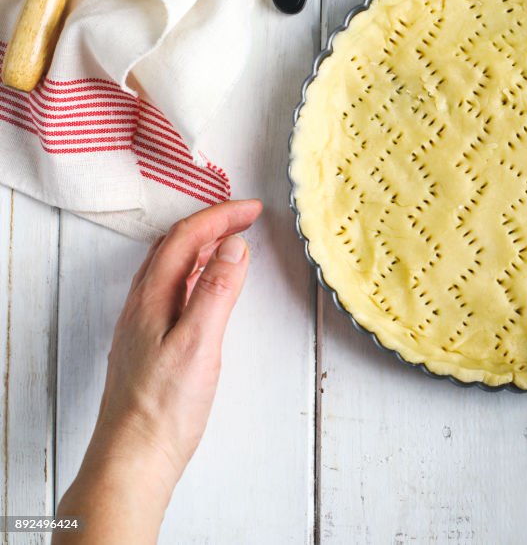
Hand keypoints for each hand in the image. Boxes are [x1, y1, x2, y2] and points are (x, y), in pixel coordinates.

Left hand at [55, 199, 262, 544]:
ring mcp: (143, 325)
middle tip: (244, 217)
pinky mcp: (149, 344)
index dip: (220, 216)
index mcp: (151, 298)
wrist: (134, 457)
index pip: (185, 238)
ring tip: (231, 242)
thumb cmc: (163, 409)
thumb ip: (217, 291)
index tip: (253, 209)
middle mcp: (142, 306)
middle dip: (210, 223)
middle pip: (173, 246)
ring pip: (170, 268)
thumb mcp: (199, 343)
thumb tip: (234, 246)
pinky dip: (194, 274)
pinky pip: (171, 291)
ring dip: (201, 246)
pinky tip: (207, 290)